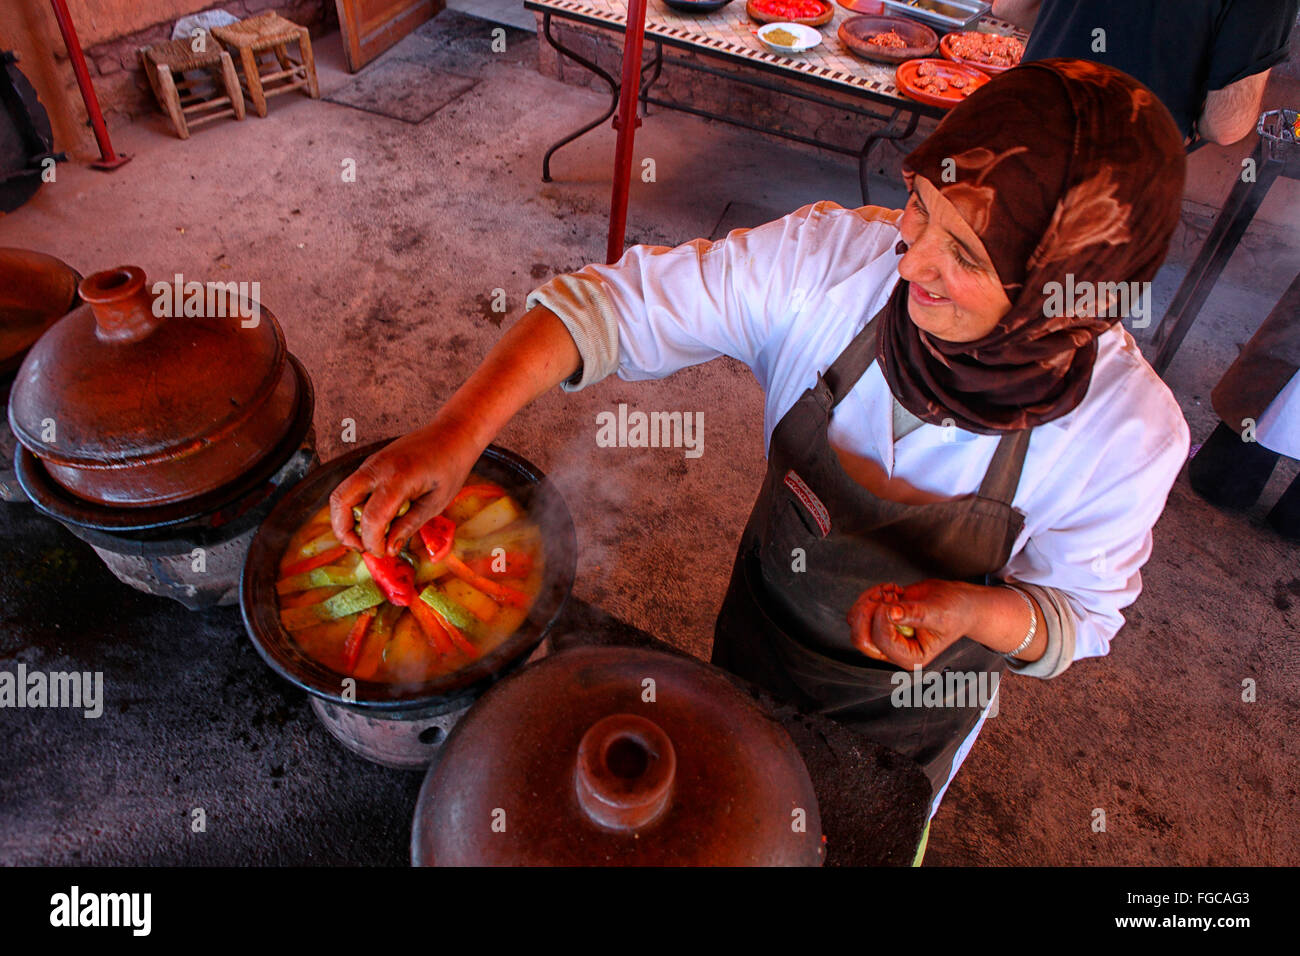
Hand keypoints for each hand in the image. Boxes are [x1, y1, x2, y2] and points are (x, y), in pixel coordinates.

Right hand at [329, 418, 481, 556]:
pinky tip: (373, 520)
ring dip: (345, 519)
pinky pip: (351, 488)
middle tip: (362, 548)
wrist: (452, 434)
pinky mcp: (370, 464)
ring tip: (366, 537)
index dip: (373, 542)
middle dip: (344, 531)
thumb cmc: (450, 466)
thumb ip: (410, 525)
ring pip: (340, 494)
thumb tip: (389, 549)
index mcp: (398, 478)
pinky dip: (353, 507)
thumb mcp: (437, 502)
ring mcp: (370, 463)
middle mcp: (377, 468)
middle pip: (340, 502)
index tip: (384, 554)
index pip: (371, 518)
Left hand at [847, 579, 975, 668]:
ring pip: (856, 622)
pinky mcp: (880, 621)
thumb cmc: (954, 612)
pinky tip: (891, 589)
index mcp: (910, 657)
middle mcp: (894, 650)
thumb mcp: (939, 613)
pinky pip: (860, 610)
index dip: (882, 618)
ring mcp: (884, 635)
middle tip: (887, 595)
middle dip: (868, 612)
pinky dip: (870, 595)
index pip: (882, 641)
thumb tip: (891, 613)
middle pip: (861, 638)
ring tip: (892, 591)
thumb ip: (915, 614)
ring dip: (869, 601)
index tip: (896, 601)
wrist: (957, 602)